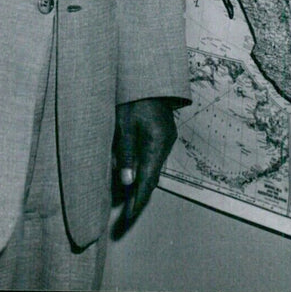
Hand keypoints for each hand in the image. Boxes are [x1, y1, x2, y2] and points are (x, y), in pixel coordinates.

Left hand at [111, 97, 176, 238]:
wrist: (147, 74)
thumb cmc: (132, 97)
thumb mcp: (123, 124)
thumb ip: (126, 153)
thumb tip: (127, 182)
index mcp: (157, 143)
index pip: (148, 179)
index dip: (138, 199)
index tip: (129, 217)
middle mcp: (166, 142)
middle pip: (153, 175)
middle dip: (140, 194)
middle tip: (127, 214)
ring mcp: (167, 136)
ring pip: (154, 165)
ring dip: (142, 180)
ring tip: (128, 197)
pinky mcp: (163, 131)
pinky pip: (154, 155)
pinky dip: (144, 167)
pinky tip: (135, 172)